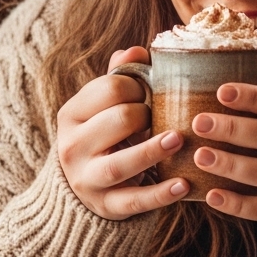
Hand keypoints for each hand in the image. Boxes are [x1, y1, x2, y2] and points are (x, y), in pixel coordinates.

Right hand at [56, 45, 188, 218]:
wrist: (81, 188)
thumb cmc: (103, 136)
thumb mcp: (101, 107)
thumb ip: (118, 77)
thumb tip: (136, 50)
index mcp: (71, 114)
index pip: (108, 89)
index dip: (137, 87)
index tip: (149, 95)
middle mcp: (72, 146)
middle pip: (117, 122)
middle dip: (146, 116)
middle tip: (164, 118)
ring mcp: (87, 179)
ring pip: (119, 164)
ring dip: (152, 151)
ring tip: (179, 140)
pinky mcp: (106, 206)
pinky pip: (135, 201)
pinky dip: (160, 195)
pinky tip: (184, 184)